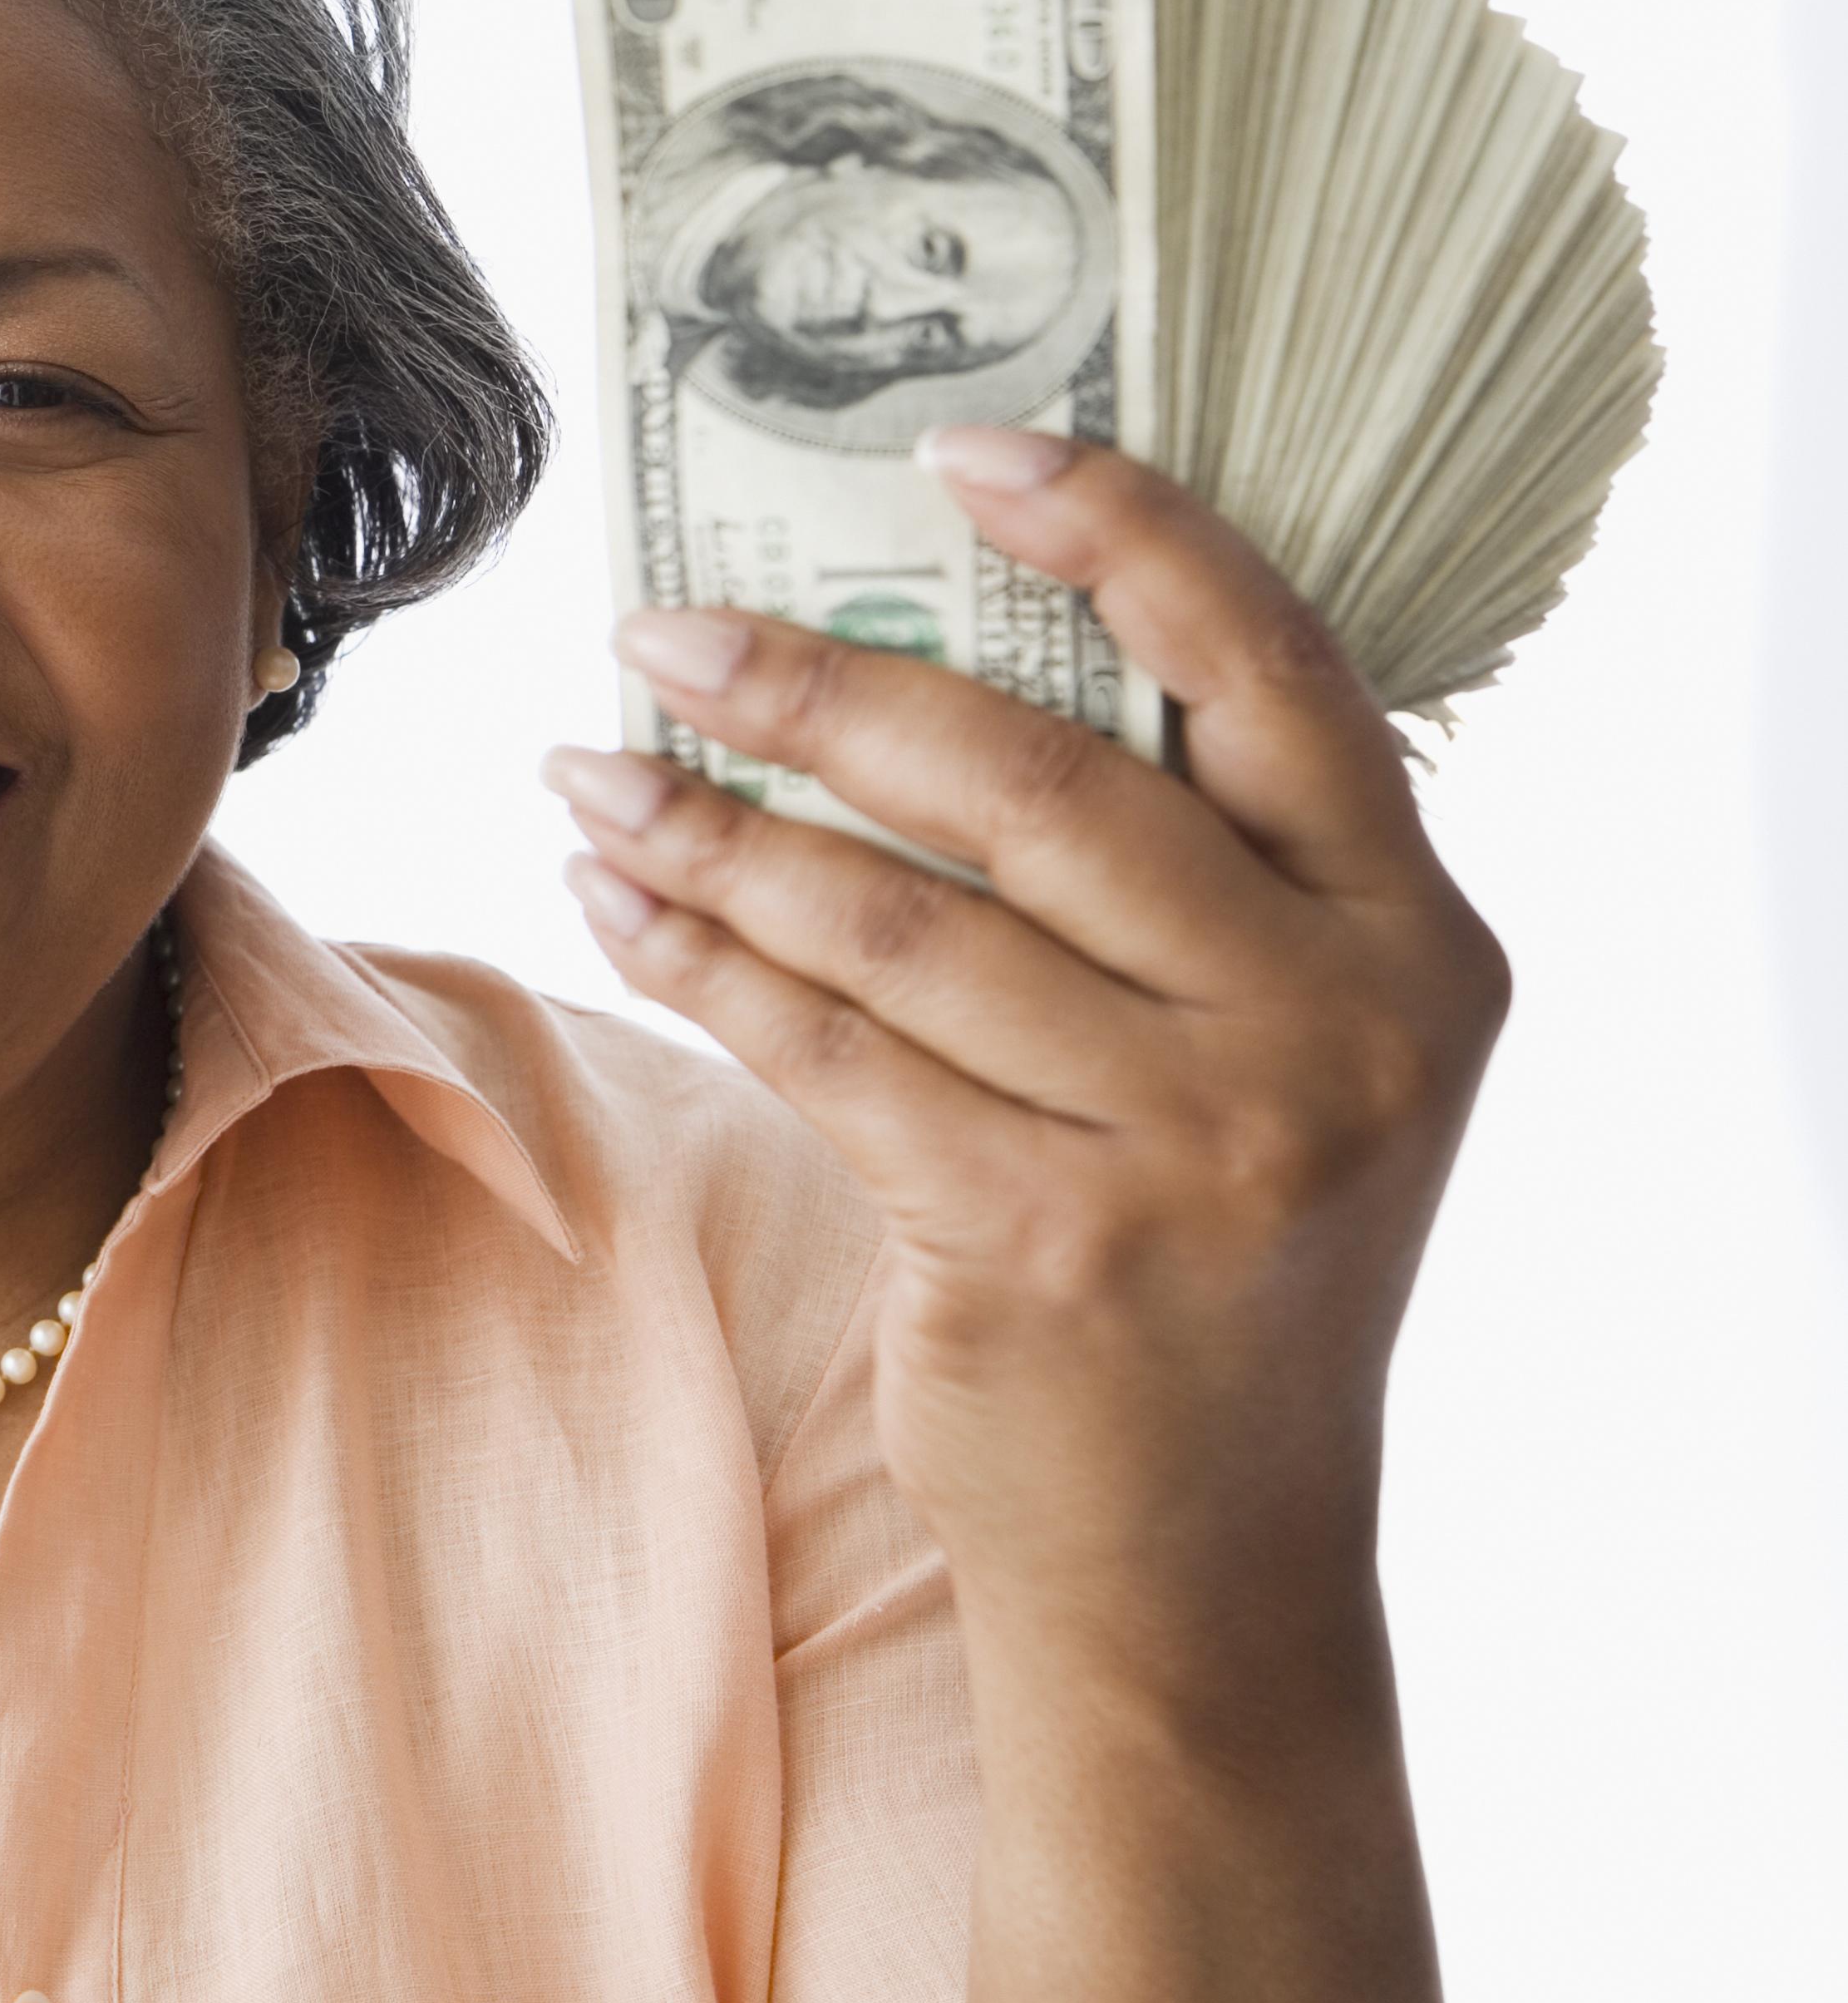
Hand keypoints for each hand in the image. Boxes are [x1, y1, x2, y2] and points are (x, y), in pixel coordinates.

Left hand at [540, 429, 1505, 1713]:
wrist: (1212, 1557)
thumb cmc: (1213, 1251)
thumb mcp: (1281, 1047)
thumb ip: (1184, 875)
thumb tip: (919, 655)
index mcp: (1414, 936)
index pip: (1273, 666)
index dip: (1118, 529)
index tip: (954, 445)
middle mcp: (1332, 1029)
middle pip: (1041, 782)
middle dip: (820, 687)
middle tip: (660, 626)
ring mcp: (1198, 1146)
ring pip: (898, 921)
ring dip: (714, 827)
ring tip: (589, 765)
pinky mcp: (1044, 1245)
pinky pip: (826, 1051)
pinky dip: (701, 955)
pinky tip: (614, 896)